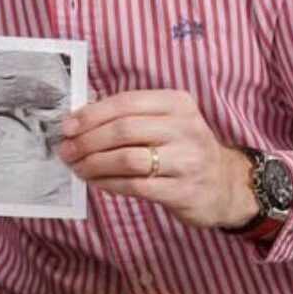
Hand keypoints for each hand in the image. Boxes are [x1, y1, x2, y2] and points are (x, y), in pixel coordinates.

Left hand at [58, 90, 257, 230]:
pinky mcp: (182, 191)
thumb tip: (80, 121)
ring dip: (94, 164)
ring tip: (77, 167)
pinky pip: (136, 185)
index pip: (126, 102)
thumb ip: (132, 117)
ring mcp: (186, 161)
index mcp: (178, 103)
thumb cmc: (184, 149)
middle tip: (67, 150)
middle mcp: (185, 128)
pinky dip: (109, 183)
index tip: (68, 127)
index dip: (91, 114)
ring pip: (127, 159)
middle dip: (87, 140)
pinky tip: (96, 181)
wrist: (225, 185)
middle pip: (124, 130)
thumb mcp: (168, 122)